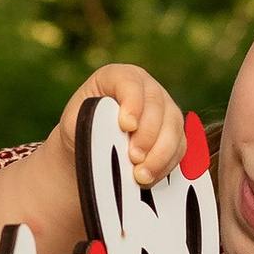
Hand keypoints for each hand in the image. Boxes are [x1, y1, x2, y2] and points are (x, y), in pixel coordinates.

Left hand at [67, 61, 187, 190]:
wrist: (91, 146)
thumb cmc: (80, 129)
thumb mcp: (74, 123)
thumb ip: (90, 123)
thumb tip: (112, 132)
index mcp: (117, 76)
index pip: (130, 82)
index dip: (132, 103)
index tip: (126, 126)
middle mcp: (146, 87)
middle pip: (156, 105)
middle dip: (147, 135)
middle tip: (133, 157)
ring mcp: (164, 108)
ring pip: (173, 126)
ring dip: (160, 153)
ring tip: (141, 175)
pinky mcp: (174, 131)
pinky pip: (179, 146)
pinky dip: (166, 164)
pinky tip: (150, 176)